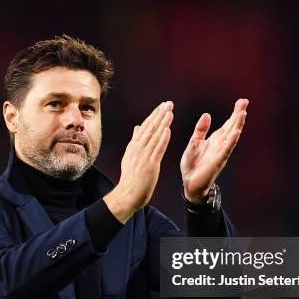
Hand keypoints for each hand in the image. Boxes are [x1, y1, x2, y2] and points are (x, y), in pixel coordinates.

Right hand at [104, 101, 173, 222]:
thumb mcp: (130, 157)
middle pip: (149, 128)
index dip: (154, 115)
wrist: (128, 194)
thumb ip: (135, 141)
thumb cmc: (131, 178)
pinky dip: (162, 139)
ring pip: (154, 136)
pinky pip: (157, 150)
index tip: (162, 106)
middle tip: (168, 103)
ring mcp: (143, 157)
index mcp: (133, 146)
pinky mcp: (150, 165)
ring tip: (170, 112)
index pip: (144, 127)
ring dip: (163, 123)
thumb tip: (137, 127)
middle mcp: (137, 149)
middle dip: (159, 115)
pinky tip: (167, 130)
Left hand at [181, 98, 248, 202]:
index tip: (242, 101)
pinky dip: (231, 141)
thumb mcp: (194, 142)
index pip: (227, 124)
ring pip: (231, 136)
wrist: (189, 183)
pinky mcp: (217, 161)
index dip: (234, 113)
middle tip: (245, 102)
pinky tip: (236, 133)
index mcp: (215, 140)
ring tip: (242, 113)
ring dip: (237, 125)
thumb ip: (201, 129)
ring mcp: (220, 153)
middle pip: (232, 127)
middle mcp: (220, 145)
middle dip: (238, 115)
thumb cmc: (193, 164)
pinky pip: (226, 150)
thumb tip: (207, 114)